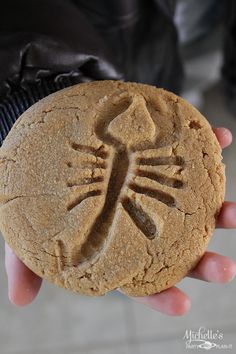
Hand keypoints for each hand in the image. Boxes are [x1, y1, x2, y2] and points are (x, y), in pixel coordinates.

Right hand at [4, 127, 235, 314]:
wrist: (51, 146)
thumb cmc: (42, 194)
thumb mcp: (26, 229)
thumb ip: (24, 262)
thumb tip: (19, 300)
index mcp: (117, 248)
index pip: (140, 280)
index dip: (161, 295)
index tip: (182, 305)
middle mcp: (142, 223)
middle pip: (177, 250)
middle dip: (204, 262)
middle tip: (225, 269)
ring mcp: (155, 191)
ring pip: (194, 208)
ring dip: (218, 212)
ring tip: (234, 214)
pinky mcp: (158, 158)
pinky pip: (189, 153)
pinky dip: (207, 145)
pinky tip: (220, 137)